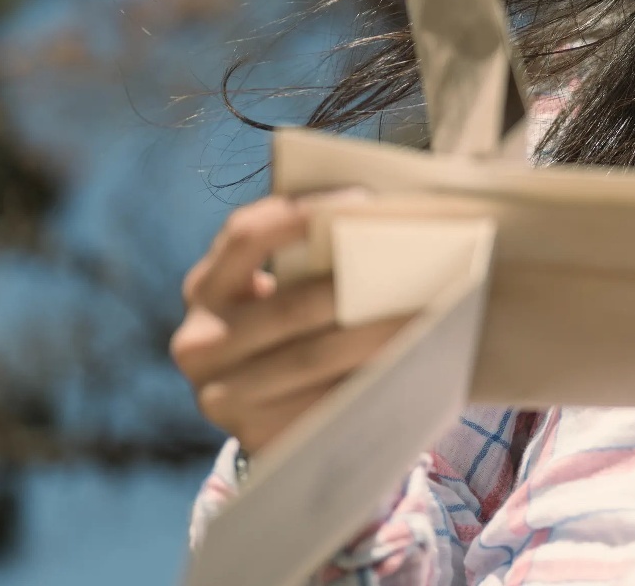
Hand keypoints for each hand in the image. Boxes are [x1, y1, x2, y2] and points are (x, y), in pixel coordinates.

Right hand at [169, 191, 409, 455]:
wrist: (268, 412)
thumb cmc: (289, 328)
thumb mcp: (279, 289)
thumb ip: (306, 258)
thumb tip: (380, 215)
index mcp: (205, 288)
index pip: (246, 235)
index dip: (301, 213)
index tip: (363, 199)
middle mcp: (200, 342)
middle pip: (294, 304)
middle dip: (362, 287)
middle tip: (424, 270)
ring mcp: (222, 395)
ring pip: (315, 356)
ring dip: (379, 335)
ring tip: (433, 316)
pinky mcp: (255, 435)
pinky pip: (324, 403)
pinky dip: (371, 380)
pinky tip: (412, 363)